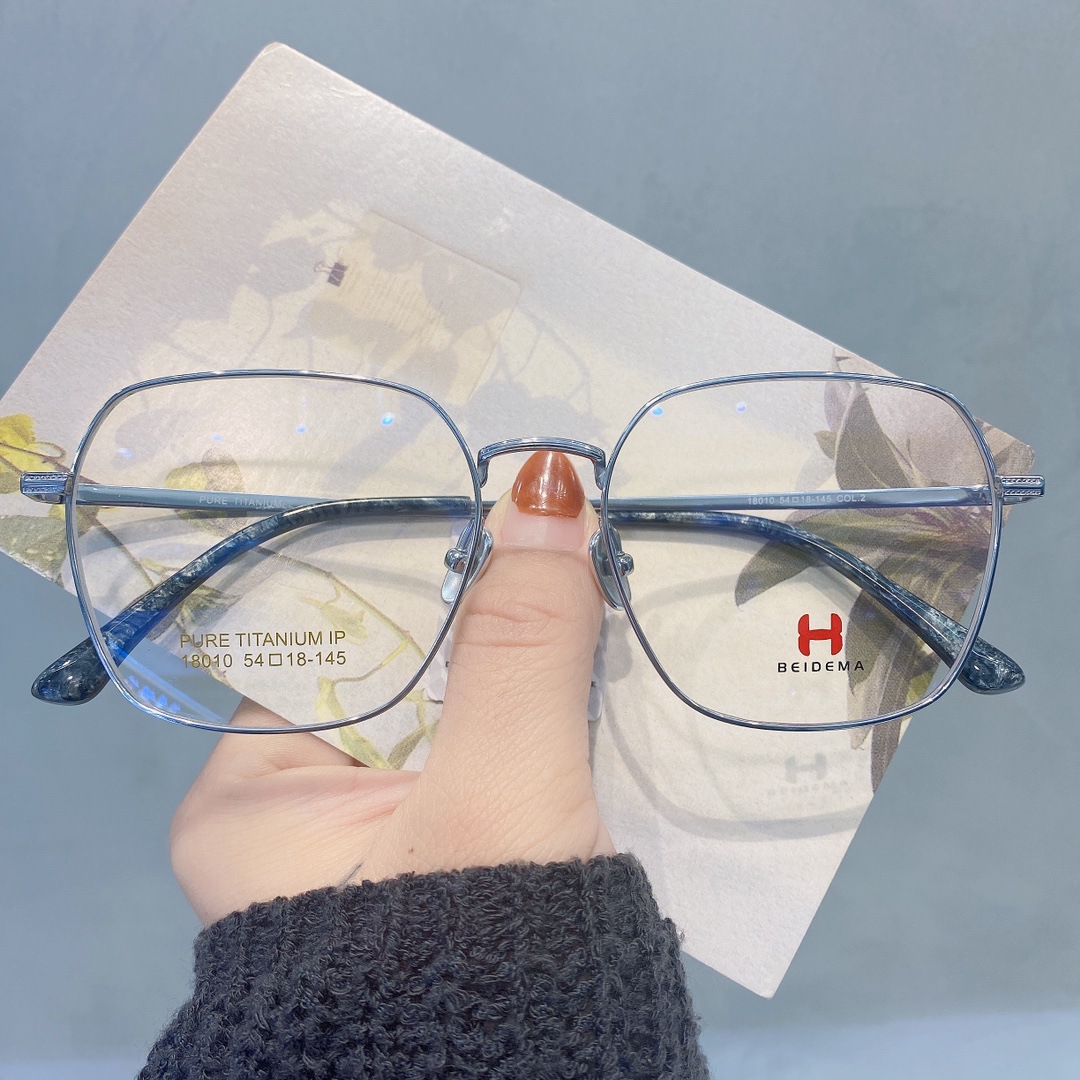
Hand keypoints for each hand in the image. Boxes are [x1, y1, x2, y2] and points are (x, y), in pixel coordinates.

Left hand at [170, 451, 613, 925]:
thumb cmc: (476, 953)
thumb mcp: (498, 791)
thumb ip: (521, 644)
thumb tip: (542, 487)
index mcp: (254, 792)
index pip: (320, 635)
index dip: (408, 565)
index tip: (483, 502)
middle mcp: (297, 811)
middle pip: (394, 665)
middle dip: (476, 606)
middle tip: (551, 525)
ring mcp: (372, 834)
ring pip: (448, 703)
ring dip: (516, 653)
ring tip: (578, 567)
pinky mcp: (442, 850)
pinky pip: (485, 747)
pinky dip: (534, 707)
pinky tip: (586, 655)